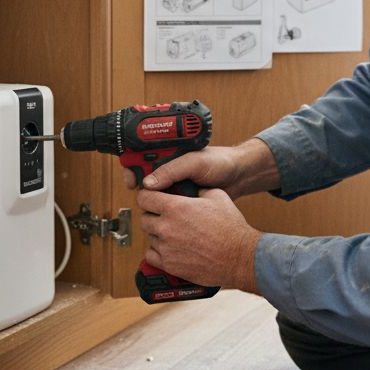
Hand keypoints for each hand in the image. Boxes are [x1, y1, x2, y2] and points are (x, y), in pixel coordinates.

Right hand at [122, 139, 279, 199]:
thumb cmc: (220, 163)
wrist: (239, 177)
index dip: (132, 167)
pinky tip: (165, 215)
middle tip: (141, 198)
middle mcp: (169, 169)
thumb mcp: (195, 162)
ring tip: (155, 208)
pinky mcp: (182, 200)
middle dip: (140, 189)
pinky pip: (168, 206)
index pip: (142, 157)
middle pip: (143, 178)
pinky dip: (165, 211)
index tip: (130, 179)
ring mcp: (175, 185)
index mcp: (169, 154)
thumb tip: (148, 182)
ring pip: (154, 195)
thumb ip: (172, 170)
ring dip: (153, 202)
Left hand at [136, 187, 261, 293]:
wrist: (239, 257)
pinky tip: (168, 248)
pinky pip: (151, 256)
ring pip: (149, 237)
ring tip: (172, 234)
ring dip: (157, 235)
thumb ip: (198, 191)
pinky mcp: (170, 265)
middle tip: (163, 217)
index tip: (150, 199)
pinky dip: (157, 252)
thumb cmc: (230, 228)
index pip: (144, 198)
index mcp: (175, 207)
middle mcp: (166, 227)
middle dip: (152, 216)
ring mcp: (166, 248)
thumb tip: (191, 189)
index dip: (147, 197)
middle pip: (144, 219)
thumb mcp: (217, 197)